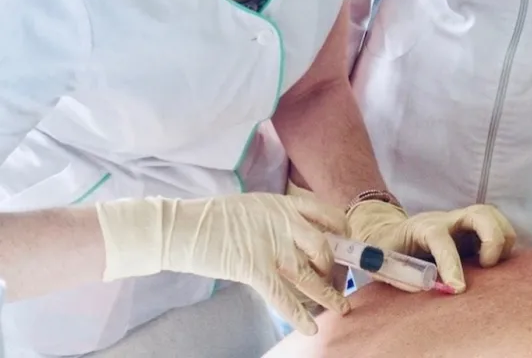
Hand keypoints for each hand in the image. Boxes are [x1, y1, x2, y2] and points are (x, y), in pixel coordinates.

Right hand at [96, 192, 350, 334]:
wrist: (183, 226)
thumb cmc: (216, 218)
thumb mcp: (258, 207)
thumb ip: (282, 218)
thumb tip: (305, 237)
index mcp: (286, 204)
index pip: (330, 215)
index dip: (344, 234)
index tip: (348, 247)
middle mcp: (284, 222)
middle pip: (324, 247)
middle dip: (335, 268)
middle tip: (337, 281)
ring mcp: (270, 246)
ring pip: (309, 274)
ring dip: (328, 294)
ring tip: (342, 308)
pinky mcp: (254, 268)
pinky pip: (282, 296)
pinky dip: (298, 315)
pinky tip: (309, 328)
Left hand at [348, 201, 515, 293]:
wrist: (389, 231)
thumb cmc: (386, 248)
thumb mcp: (381, 262)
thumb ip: (398, 273)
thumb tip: (423, 287)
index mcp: (422, 228)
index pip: (440, 239)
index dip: (451, 263)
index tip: (459, 288)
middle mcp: (446, 220)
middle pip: (479, 213)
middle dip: (492, 238)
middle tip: (488, 266)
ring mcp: (461, 223)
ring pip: (492, 216)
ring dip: (502, 239)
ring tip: (494, 265)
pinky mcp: (472, 231)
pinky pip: (496, 227)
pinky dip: (503, 243)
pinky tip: (496, 264)